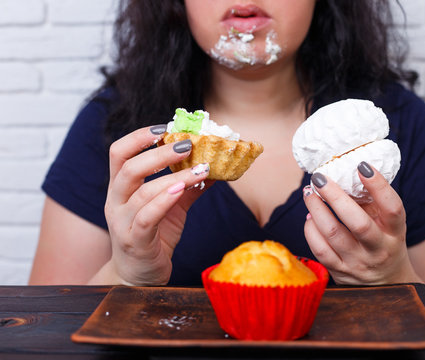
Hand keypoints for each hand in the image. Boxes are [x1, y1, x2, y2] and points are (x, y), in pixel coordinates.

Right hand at [104, 125, 211, 285]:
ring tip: (200, 168)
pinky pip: (147, 217)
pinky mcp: (134, 241)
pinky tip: (182, 189)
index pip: (119, 153)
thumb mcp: (172, 206)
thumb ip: (188, 186)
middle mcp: (115, 202)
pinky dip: (165, 200)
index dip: (138, 137)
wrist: (140, 277)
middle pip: (128, 168)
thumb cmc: (154, 236)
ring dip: (174, 176)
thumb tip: (216, 166)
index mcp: (120, 188)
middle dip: (159, 152)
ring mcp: (122, 222)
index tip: (164, 127)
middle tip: (187, 143)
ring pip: (142, 192)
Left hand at [303, 162, 421, 284]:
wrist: (387, 284)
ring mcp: (358, 263)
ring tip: (309, 192)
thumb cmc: (383, 242)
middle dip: (335, 196)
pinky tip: (309, 216)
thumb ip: (370, 202)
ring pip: (333, 234)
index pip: (392, 209)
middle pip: (358, 223)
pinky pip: (320, 249)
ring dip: (316, 209)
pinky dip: (311, 229)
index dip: (379, 186)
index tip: (362, 166)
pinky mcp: (340, 272)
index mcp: (395, 232)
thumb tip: (343, 172)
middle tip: (320, 178)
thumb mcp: (387, 224)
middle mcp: (379, 249)